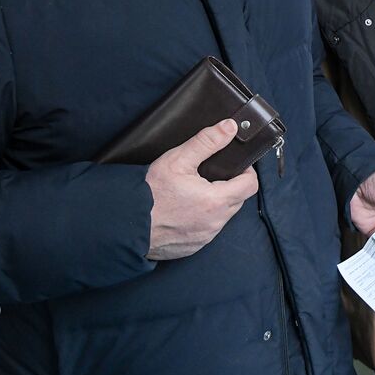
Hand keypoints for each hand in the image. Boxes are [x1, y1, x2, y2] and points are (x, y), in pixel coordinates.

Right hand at [146, 119, 258, 260]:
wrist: (123, 225)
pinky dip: (201, 220)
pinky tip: (184, 211)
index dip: (247, 172)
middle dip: (229, 186)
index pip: (250, 186)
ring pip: (222, 217)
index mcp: (216, 201)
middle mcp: (215, 223)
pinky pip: (206, 231)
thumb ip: (207, 142)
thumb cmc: (149, 194)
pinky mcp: (192, 247)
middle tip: (210, 176)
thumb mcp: (177, 160)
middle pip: (237, 201)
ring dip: (215, 204)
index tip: (236, 166)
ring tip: (194, 192)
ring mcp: (204, 237)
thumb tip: (229, 128)